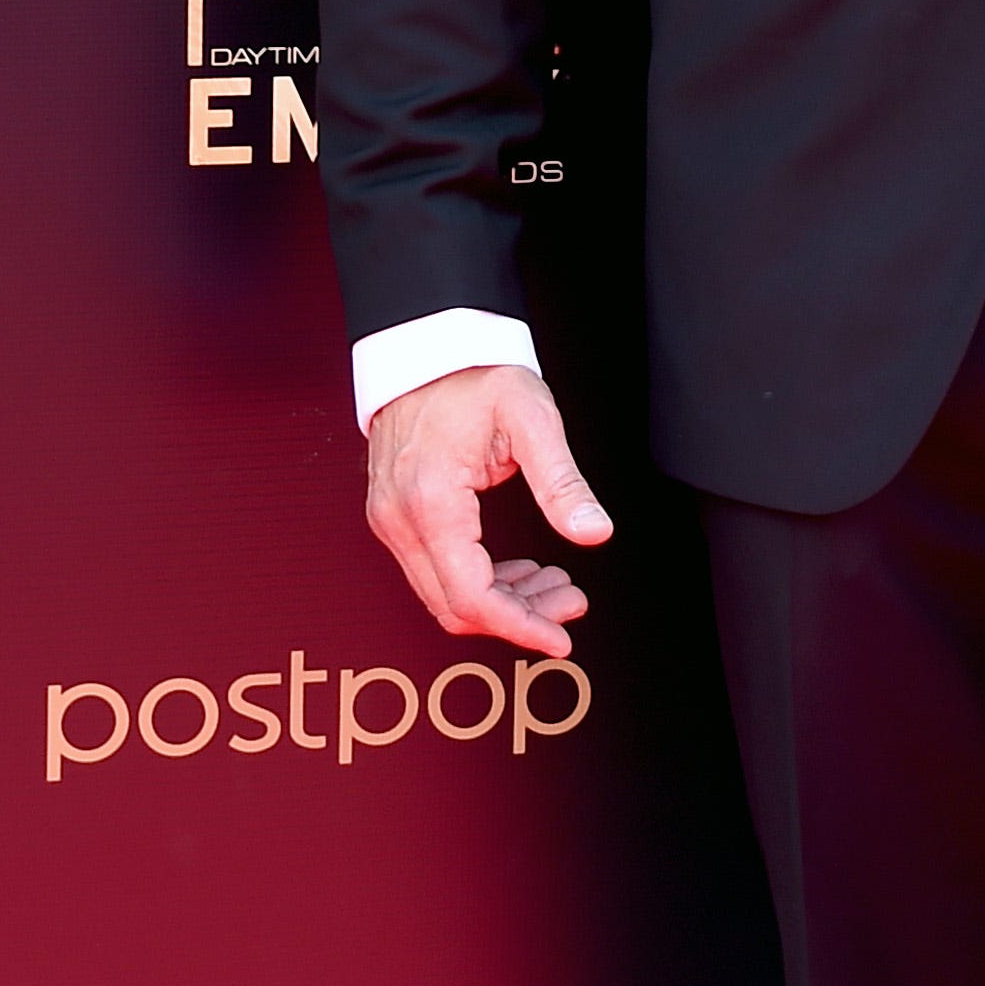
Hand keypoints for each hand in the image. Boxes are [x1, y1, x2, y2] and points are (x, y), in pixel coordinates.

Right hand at [364, 363, 612, 655]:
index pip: (473, 595)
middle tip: (571, 603)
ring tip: (557, 586)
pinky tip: (519, 571)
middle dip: (518, 618)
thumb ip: (562, 482)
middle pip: (456, 605)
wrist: (426, 347)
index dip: (520, 627)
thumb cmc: (475, 374)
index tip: (560, 638)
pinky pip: (434, 572)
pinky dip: (479, 583)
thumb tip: (594, 532)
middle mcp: (400, 519)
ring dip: (502, 603)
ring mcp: (391, 520)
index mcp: (432, 501)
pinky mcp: (395, 516)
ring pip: (444, 595)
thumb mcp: (532, 419)